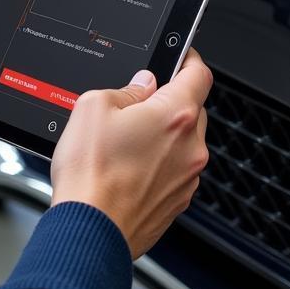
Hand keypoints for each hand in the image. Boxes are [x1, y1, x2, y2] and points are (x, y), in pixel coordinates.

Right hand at [50, 49, 212, 258]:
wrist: (90, 232)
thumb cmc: (91, 175)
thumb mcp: (93, 107)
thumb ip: (126, 89)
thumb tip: (141, 86)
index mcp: (176, 115)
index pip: (199, 73)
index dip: (189, 59)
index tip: (179, 56)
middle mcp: (191, 146)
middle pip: (192, 108)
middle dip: (169, 101)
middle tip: (136, 105)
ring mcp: (187, 178)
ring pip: (184, 142)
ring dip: (164, 136)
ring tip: (125, 145)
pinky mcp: (177, 202)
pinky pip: (175, 170)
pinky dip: (159, 164)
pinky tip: (127, 170)